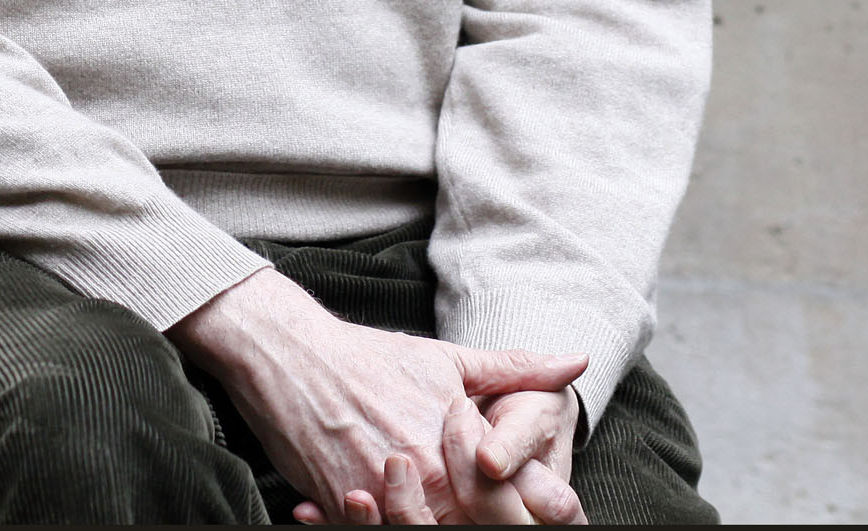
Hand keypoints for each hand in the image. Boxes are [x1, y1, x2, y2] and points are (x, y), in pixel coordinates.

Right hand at [166, 268, 587, 523]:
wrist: (291, 354)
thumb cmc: (370, 358)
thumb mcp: (447, 361)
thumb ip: (515, 369)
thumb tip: (576, 361)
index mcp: (459, 443)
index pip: (508, 496)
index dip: (524, 506)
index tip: (531, 502)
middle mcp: (426, 473)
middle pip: (469, 521)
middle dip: (481, 519)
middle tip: (475, 507)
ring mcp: (383, 490)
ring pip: (418, 527)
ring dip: (422, 520)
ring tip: (430, 506)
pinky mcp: (343, 501)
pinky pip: (369, 528)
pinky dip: (376, 522)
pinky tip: (382, 511)